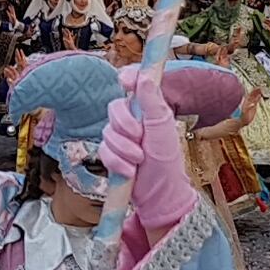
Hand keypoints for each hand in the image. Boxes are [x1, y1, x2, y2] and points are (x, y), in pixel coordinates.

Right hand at [99, 72, 193, 238]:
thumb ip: (152, 101)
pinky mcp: (111, 154)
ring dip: (123, 149)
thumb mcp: (162, 128)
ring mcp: (120, 137)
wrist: (159, 194)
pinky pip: (103, 151)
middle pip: (114, 108)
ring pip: (107, 132)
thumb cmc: (166, 160)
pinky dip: (116, 162)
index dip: (127, 78)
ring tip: (139, 160)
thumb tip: (144, 76)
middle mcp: (132, 119)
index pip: (133, 83)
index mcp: (147, 108)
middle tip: (139, 137)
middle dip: (125, 125)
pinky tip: (129, 171)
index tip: (125, 83)